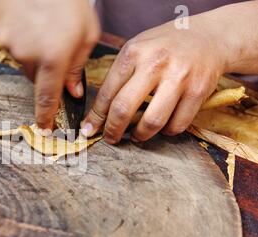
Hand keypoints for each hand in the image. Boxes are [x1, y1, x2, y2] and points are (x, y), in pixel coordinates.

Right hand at [0, 0, 99, 130]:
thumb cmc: (70, 0)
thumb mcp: (87, 33)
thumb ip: (78, 67)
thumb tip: (72, 92)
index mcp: (54, 58)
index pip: (47, 99)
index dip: (45, 117)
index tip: (43, 130)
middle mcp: (27, 55)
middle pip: (34, 77)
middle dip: (44, 69)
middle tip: (53, 45)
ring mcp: (8, 42)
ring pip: (21, 59)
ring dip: (31, 51)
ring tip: (41, 25)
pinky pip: (8, 43)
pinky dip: (18, 36)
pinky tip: (27, 19)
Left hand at [82, 15, 228, 142]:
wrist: (208, 37)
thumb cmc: (165, 47)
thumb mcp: (137, 49)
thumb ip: (118, 76)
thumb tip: (99, 112)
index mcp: (134, 52)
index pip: (107, 92)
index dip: (96, 116)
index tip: (89, 128)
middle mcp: (155, 64)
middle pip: (124, 109)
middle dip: (112, 130)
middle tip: (110, 138)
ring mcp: (179, 77)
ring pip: (152, 122)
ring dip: (140, 135)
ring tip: (136, 135)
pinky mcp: (198, 91)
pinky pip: (177, 125)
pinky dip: (167, 132)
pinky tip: (162, 127)